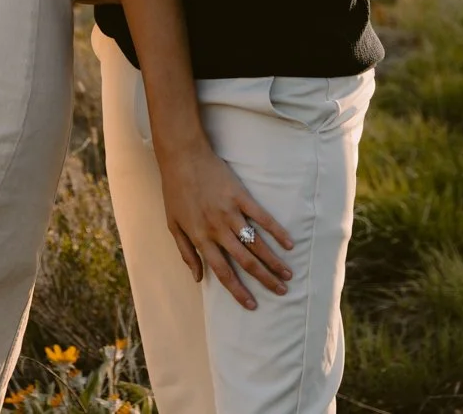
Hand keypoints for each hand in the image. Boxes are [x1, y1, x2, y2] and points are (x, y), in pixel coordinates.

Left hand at [158, 143, 293, 309]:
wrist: (182, 157)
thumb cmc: (175, 191)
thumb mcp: (173, 224)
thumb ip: (186, 252)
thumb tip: (196, 278)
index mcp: (201, 238)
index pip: (222, 272)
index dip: (238, 291)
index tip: (252, 305)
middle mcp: (217, 229)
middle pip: (245, 261)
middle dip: (264, 279)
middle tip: (281, 292)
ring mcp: (230, 213)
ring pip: (256, 243)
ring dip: (274, 261)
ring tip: (288, 275)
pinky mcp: (241, 196)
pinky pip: (262, 217)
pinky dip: (277, 231)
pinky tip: (289, 244)